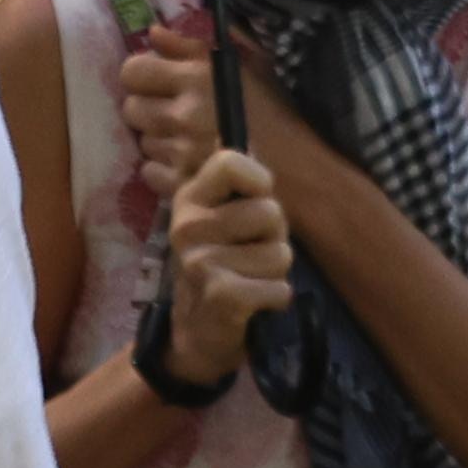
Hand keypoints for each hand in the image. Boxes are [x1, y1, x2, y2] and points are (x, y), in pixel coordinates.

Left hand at [120, 18, 343, 216]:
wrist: (304, 171)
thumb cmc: (278, 113)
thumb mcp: (245, 67)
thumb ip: (192, 47)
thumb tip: (154, 33)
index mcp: (198, 76)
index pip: (133, 71)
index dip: (142, 76)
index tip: (158, 83)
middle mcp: (185, 112)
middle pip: (131, 108)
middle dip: (148, 108)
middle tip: (175, 114)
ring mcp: (182, 151)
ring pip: (142, 141)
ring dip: (159, 139)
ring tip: (190, 141)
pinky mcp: (183, 184)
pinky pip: (149, 171)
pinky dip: (164, 169)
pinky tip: (189, 164)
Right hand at [162, 146, 294, 383]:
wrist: (197, 332)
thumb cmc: (221, 263)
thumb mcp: (222, 216)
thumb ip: (238, 183)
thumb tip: (246, 136)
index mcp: (189, 198)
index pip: (230, 161)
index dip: (258, 180)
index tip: (254, 198)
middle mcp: (188, 226)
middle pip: (269, 211)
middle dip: (273, 236)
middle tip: (250, 252)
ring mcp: (201, 262)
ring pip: (280, 253)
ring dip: (274, 270)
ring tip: (250, 277)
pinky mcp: (221, 296)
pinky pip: (279, 288)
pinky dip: (276, 298)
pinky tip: (254, 303)